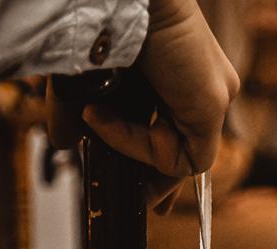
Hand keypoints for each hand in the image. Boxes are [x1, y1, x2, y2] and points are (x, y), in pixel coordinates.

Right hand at [51, 0, 239, 211]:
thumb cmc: (97, 20)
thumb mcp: (85, 77)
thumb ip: (76, 112)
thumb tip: (62, 143)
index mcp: (182, 74)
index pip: (181, 132)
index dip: (160, 164)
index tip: (144, 193)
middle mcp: (205, 84)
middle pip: (187, 149)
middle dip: (162, 181)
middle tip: (142, 200)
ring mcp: (214, 93)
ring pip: (182, 155)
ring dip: (131, 148)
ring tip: (92, 116)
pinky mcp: (212, 102)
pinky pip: (184, 155)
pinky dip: (142, 148)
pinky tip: (103, 118)